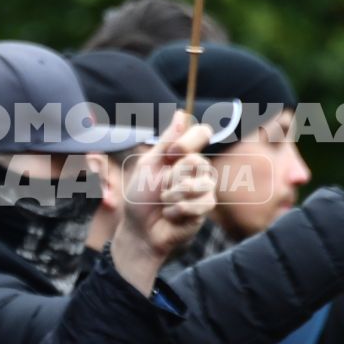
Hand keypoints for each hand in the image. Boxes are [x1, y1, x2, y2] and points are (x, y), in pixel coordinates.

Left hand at [111, 114, 216, 292]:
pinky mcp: (205, 209)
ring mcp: (203, 189)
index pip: (202, 133)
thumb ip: (166, 142)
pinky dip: (178, 210)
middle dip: (172, 177)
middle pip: (197, 161)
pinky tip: (170, 215)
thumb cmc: (140, 197)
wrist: (139, 230)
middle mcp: (197, 169)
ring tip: (165, 203)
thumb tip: (181, 113)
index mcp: (183, 155)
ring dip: (174, 195)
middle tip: (161, 189)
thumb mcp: (148, 165)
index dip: (190, 140)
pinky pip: (200, 203)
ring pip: (201, 183)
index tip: (173, 152)